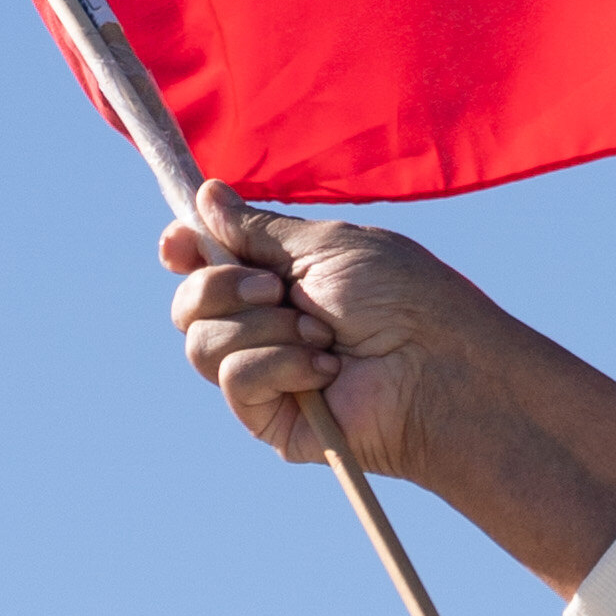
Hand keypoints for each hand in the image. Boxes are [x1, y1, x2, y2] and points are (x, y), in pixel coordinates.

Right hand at [158, 184, 615, 592]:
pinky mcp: (268, 418)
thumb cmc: (401, 297)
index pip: (205, 264)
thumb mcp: (327, 246)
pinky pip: (231, 379)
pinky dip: (277, 364)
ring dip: (262, 328)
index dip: (182, 250)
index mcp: (281, 277)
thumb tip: (204, 197)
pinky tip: (326, 371)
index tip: (178, 240)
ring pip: (199, 341)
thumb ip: (259, 230)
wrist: (437, 364)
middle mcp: (266, 325)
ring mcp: (264, 374)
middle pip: (188, 302)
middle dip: (222, 285)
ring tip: (321, 334)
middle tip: (276, 288)